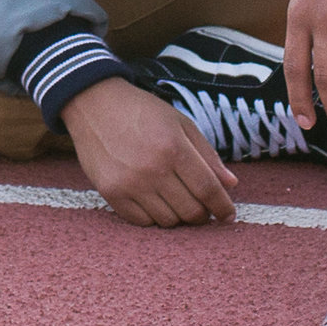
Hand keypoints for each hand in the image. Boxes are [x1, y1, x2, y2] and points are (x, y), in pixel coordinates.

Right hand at [59, 77, 238, 226]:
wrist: (95, 104)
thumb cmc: (143, 111)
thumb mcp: (180, 123)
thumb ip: (207, 154)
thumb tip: (231, 184)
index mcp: (174, 147)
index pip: (208, 189)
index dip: (223, 207)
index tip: (228, 215)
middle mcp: (153, 168)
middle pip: (190, 210)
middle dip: (203, 214)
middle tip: (202, 207)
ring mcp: (130, 183)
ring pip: (168, 221)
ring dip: (178, 216)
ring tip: (177, 200)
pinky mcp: (111, 193)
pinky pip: (142, 221)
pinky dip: (154, 217)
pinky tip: (156, 202)